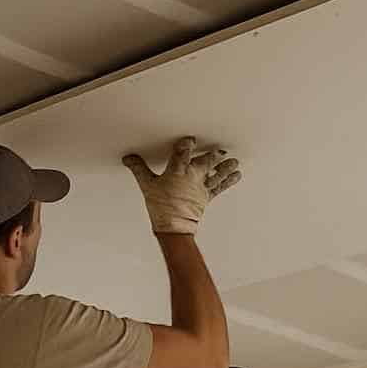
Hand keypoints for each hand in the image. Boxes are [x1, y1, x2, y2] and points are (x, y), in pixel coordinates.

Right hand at [122, 136, 240, 234]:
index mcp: (177, 171)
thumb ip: (139, 169)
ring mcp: (201, 187)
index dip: (186, 144)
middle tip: (221, 148)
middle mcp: (192, 177)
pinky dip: (229, 180)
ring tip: (234, 160)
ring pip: (216, 173)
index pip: (182, 153)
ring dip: (225, 166)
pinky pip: (220, 187)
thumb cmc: (161, 208)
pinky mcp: (207, 197)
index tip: (190, 139)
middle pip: (205, 161)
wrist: (173, 228)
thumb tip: (129, 158)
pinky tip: (237, 174)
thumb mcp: (146, 185)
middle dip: (213, 154)